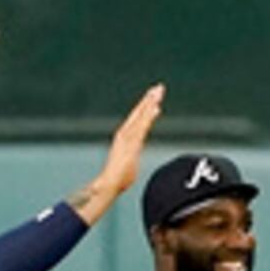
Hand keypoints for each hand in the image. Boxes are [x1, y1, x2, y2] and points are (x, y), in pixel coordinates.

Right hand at [72, 85, 166, 220]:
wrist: (110, 183)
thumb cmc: (118, 178)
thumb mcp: (128, 163)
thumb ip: (131, 157)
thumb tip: (131, 160)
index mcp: (125, 138)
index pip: (137, 119)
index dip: (145, 107)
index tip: (154, 97)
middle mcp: (126, 134)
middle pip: (139, 113)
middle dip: (149, 99)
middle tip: (159, 87)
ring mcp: (128, 136)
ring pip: (141, 116)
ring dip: (150, 103)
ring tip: (158, 91)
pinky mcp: (132, 141)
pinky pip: (142, 126)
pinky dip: (148, 116)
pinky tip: (156, 107)